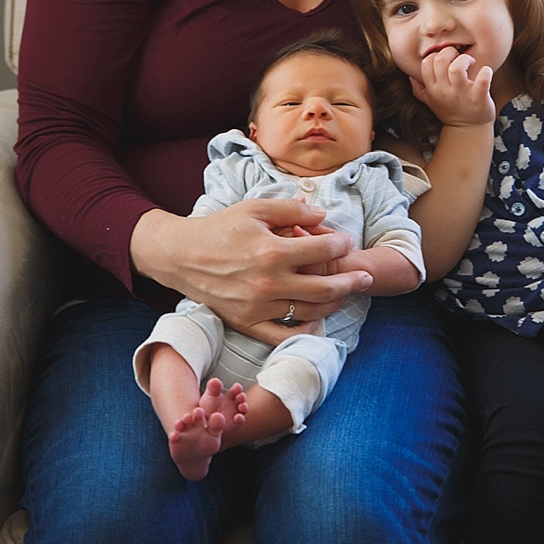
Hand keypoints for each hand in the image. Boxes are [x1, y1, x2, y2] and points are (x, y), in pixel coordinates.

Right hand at [132, 199, 370, 335]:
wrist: (179, 255)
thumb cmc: (218, 228)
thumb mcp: (253, 208)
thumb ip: (291, 209)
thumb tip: (323, 215)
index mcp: (273, 251)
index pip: (324, 250)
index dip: (342, 244)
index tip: (346, 242)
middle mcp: (269, 282)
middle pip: (327, 287)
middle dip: (352, 280)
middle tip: (364, 276)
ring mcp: (258, 306)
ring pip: (311, 312)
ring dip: (335, 304)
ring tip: (344, 294)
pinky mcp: (246, 322)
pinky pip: (283, 335)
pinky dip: (304, 332)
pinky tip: (316, 322)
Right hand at [407, 44, 496, 126]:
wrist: (468, 129)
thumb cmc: (450, 111)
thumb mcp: (430, 101)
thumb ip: (419, 88)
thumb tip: (410, 75)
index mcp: (432, 89)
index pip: (426, 63)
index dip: (436, 55)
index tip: (447, 59)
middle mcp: (444, 91)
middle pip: (440, 61)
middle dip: (451, 52)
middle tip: (459, 57)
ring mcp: (461, 95)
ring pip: (457, 68)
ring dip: (465, 59)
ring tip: (472, 63)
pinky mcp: (479, 98)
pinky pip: (482, 80)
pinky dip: (486, 72)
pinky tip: (486, 72)